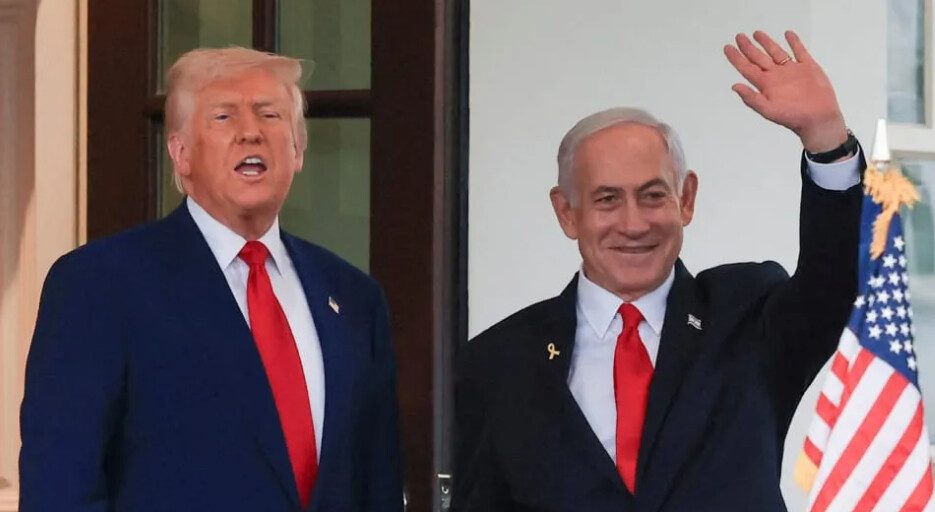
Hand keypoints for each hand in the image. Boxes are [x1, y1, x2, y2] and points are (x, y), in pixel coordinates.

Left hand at [724, 30, 846, 152]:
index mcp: (766, 85)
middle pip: (759, 58)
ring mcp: (792, 71)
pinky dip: (794, 42)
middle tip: (739, 36)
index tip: (727, 47)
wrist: (819, 118)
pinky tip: (788, 34)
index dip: (736, 58)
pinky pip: (800, 51)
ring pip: (776, 52)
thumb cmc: (793, 118)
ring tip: (757, 33)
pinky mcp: (808, 68)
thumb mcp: (768, 110)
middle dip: (748, 47)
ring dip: (767, 43)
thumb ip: (751, 98)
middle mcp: (776, 76)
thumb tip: (735, 86)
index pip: (747, 68)